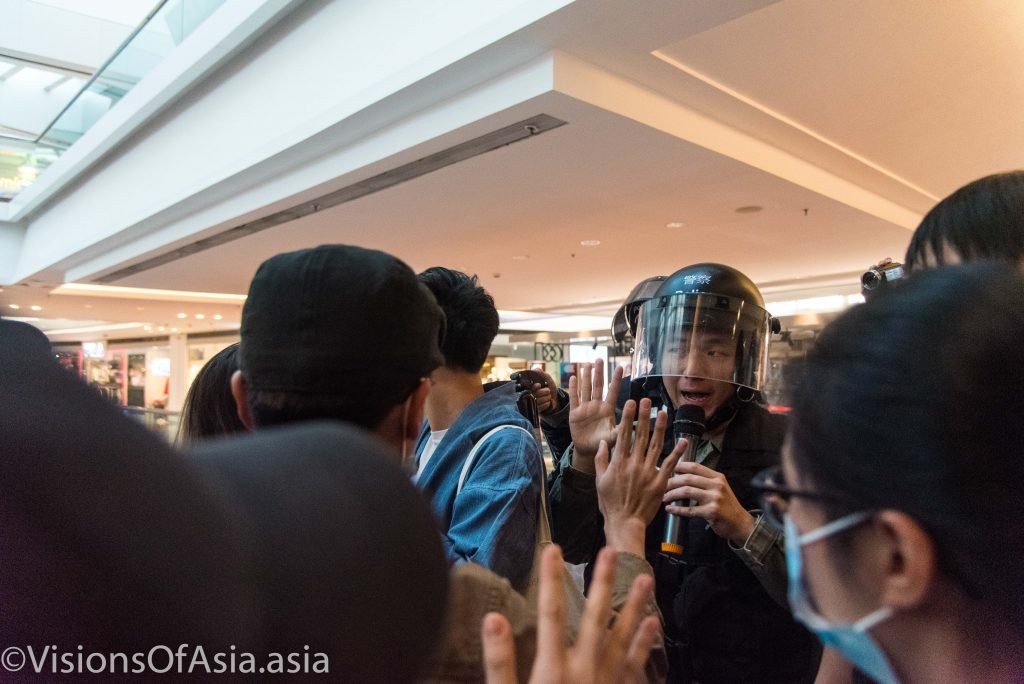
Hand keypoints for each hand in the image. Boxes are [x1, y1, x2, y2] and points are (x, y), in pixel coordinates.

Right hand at [481, 545, 659, 683]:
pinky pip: (636, 666)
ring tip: (646, 579)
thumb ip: (500, 662)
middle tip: (609, 550)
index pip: (550, 613)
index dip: (550, 579)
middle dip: (601, 581)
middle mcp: (585, 670)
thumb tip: (493, 618)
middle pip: (594, 617)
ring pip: (624, 637)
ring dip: (635, 607)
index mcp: (553, 670)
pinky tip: (654, 627)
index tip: (552, 548)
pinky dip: (646, 644)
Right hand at [524, 370, 560, 414]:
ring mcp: (531, 403)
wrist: (554, 398)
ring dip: (546, 398)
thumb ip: (542, 374)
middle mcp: (528, 394)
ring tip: (548, 396)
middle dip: (544, 392)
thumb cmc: (549, 387)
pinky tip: (547, 402)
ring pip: (538, 401)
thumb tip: (536, 369)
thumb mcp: (547, 378)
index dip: (534, 387)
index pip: (529, 387)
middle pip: (534, 394)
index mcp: (529, 386)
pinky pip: (540, 407)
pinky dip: (546, 404)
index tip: (538, 385)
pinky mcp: (534, 410)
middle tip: (548, 390)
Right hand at [568, 363, 622, 473]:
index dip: (616, 379)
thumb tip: (635, 424)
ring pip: (586, 389)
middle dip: (599, 373)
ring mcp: (585, 408)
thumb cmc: (603, 442)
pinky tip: (573, 377)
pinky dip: (573, 388)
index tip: (620, 367)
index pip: (613, 391)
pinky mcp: (575, 413)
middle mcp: (597, 405)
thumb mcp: (614, 437)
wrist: (588, 450)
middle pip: (598, 386)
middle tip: (600, 359)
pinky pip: (574, 398)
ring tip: (587, 364)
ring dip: (586, 376)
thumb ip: (621, 430)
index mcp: (608, 409)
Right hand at [595, 398, 685, 556]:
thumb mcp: (600, 481)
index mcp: (619, 463)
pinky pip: (670, 464)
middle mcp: (634, 464)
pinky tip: (683, 440)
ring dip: (660, 428)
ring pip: (655, 445)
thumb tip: (603, 444)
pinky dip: (678, 451)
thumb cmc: (610, 504)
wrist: (625, 522)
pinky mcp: (660, 482)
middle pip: (640, 435)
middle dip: (644, 416)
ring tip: (664, 412)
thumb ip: (601, 461)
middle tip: (647, 401)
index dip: (628, 417)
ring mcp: (648, 472)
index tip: (631, 403)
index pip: (623, 435)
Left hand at [662, 461, 754, 544]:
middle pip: (688, 478)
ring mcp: (714, 498)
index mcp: (717, 477)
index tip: (668, 469)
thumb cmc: (726, 506)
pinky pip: (690, 510)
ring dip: (672, 494)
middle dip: (672, 481)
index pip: (695, 466)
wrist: (740, 523)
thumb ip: (705, 481)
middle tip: (662, 486)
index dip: (679, 466)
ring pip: (687, 491)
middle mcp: (716, 485)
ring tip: (664, 497)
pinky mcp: (712, 512)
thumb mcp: (719, 488)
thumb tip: (682, 476)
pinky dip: (677, 510)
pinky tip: (670, 510)